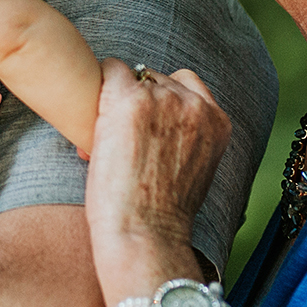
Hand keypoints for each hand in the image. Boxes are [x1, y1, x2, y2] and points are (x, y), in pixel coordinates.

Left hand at [84, 60, 230, 301]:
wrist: (145, 235)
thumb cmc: (162, 215)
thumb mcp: (193, 169)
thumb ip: (186, 137)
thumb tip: (157, 121)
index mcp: (218, 122)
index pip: (187, 85)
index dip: (161, 102)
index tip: (144, 129)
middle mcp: (195, 104)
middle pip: (157, 79)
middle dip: (137, 102)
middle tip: (120, 140)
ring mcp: (164, 99)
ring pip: (132, 75)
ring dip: (115, 100)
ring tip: (104, 140)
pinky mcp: (131, 100)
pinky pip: (110, 71)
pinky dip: (97, 88)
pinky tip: (88, 117)